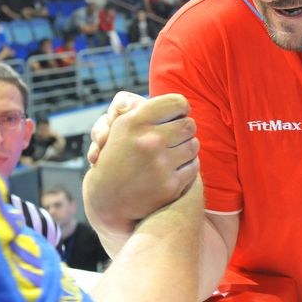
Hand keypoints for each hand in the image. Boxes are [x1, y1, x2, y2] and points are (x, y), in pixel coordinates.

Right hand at [83, 91, 199, 235]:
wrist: (107, 200)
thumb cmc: (117, 155)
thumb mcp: (119, 125)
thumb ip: (140, 106)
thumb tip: (175, 103)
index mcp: (135, 121)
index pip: (178, 102)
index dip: (179, 108)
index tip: (174, 116)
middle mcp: (149, 141)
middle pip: (189, 124)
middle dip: (183, 130)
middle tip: (173, 136)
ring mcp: (160, 164)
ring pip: (194, 145)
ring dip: (186, 148)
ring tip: (172, 152)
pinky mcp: (170, 185)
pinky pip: (194, 166)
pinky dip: (186, 167)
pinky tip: (173, 168)